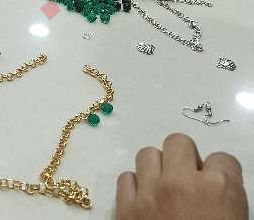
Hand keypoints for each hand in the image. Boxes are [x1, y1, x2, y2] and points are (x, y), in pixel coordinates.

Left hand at [116, 133, 247, 219]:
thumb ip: (224, 195)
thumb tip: (213, 181)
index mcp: (220, 188)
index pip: (222, 158)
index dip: (219, 172)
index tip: (215, 185)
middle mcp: (182, 183)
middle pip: (178, 141)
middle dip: (183, 157)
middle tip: (185, 178)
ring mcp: (150, 194)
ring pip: (147, 154)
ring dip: (155, 169)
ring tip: (161, 188)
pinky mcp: (125, 208)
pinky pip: (125, 178)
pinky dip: (134, 188)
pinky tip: (143, 202)